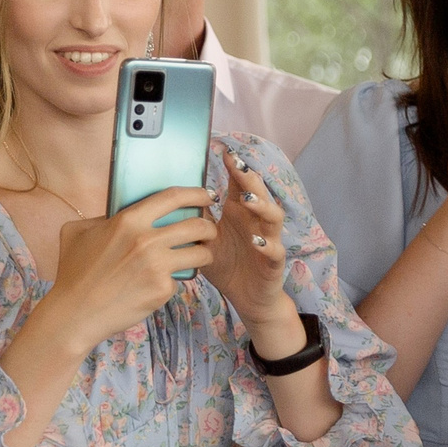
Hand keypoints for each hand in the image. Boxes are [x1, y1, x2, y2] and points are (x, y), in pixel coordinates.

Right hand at [36, 187, 216, 353]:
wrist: (74, 313)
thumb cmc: (73, 272)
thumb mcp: (77, 232)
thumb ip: (102, 218)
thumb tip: (122, 212)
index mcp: (128, 221)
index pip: (173, 198)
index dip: (196, 194)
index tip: (206, 196)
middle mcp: (146, 240)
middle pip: (198, 226)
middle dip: (210, 227)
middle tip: (209, 231)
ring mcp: (157, 266)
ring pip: (201, 253)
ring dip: (205, 253)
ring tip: (199, 255)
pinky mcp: (162, 289)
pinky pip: (181, 279)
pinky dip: (175, 280)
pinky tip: (162, 283)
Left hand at [203, 152, 296, 337]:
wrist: (248, 297)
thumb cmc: (227, 265)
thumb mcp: (206, 240)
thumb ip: (196, 219)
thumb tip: (172, 198)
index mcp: (240, 213)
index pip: (239, 184)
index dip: (234, 167)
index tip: (223, 149)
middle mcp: (256, 222)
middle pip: (258, 194)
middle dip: (249, 179)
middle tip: (237, 165)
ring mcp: (269, 240)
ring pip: (272, 218)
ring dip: (262, 206)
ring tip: (247, 200)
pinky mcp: (274, 262)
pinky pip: (274, 251)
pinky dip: (266, 246)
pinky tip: (256, 242)